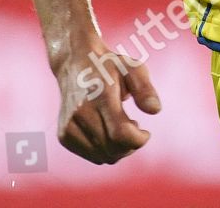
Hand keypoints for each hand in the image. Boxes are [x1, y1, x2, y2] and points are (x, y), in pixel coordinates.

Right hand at [52, 36, 161, 164]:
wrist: (74, 63)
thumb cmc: (109, 66)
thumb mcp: (133, 68)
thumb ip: (145, 89)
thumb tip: (155, 110)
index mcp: (100, 96)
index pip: (120, 134)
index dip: (138, 140)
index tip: (146, 132)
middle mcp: (80, 114)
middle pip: (112, 149)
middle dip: (131, 145)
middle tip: (135, 126)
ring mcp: (69, 127)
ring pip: (102, 157)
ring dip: (118, 149)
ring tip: (121, 126)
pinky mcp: (64, 135)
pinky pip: (92, 156)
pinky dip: (105, 150)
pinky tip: (108, 132)